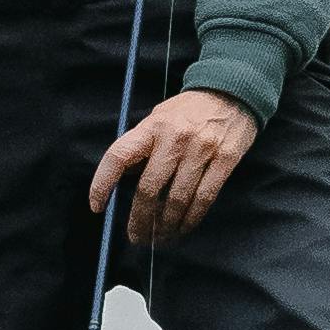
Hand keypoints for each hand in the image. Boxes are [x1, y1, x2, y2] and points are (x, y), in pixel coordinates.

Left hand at [93, 85, 257, 243]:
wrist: (232, 91)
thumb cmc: (189, 110)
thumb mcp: (158, 118)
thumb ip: (142, 146)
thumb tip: (123, 178)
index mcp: (151, 126)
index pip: (118, 156)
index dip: (103, 183)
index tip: (97, 206)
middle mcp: (174, 138)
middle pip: (149, 188)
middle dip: (140, 219)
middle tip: (137, 238)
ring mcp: (201, 149)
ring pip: (177, 199)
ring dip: (166, 225)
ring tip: (161, 238)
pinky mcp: (225, 159)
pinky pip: (204, 198)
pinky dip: (191, 218)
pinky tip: (183, 228)